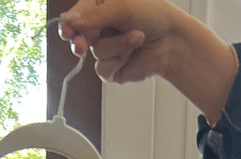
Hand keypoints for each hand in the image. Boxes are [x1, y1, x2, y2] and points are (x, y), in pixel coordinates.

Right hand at [59, 0, 184, 84]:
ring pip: (95, 52)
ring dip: (117, 46)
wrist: (173, 42)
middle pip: (78, 37)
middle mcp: (102, 27)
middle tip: (80, 46)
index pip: (77, 15)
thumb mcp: (121, 8)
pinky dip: (118, 61)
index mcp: (101, 7)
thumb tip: (68, 19)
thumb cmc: (153, 16)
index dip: (68, 25)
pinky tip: (132, 54)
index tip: (67, 31)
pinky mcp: (113, 68)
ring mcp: (107, 48)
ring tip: (137, 38)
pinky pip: (103, 69)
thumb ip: (93, 16)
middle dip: (80, 41)